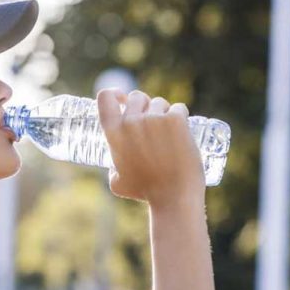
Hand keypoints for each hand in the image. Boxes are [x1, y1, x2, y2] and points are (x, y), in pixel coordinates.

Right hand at [96, 88, 205, 204]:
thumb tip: (116, 164)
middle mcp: (131, 122)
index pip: (105, 97)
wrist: (173, 196)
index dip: (114, 94)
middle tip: (153, 122)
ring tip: (169, 133)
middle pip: (136, 97)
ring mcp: (154, 119)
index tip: (122, 98)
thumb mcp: (118, 182)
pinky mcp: (175, 120)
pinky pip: (179, 108)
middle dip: (144, 105)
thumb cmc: (145, 192)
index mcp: (114, 133)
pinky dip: (181, 116)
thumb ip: (113, 167)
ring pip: (159, 102)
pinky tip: (183, 129)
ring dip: (164, 112)